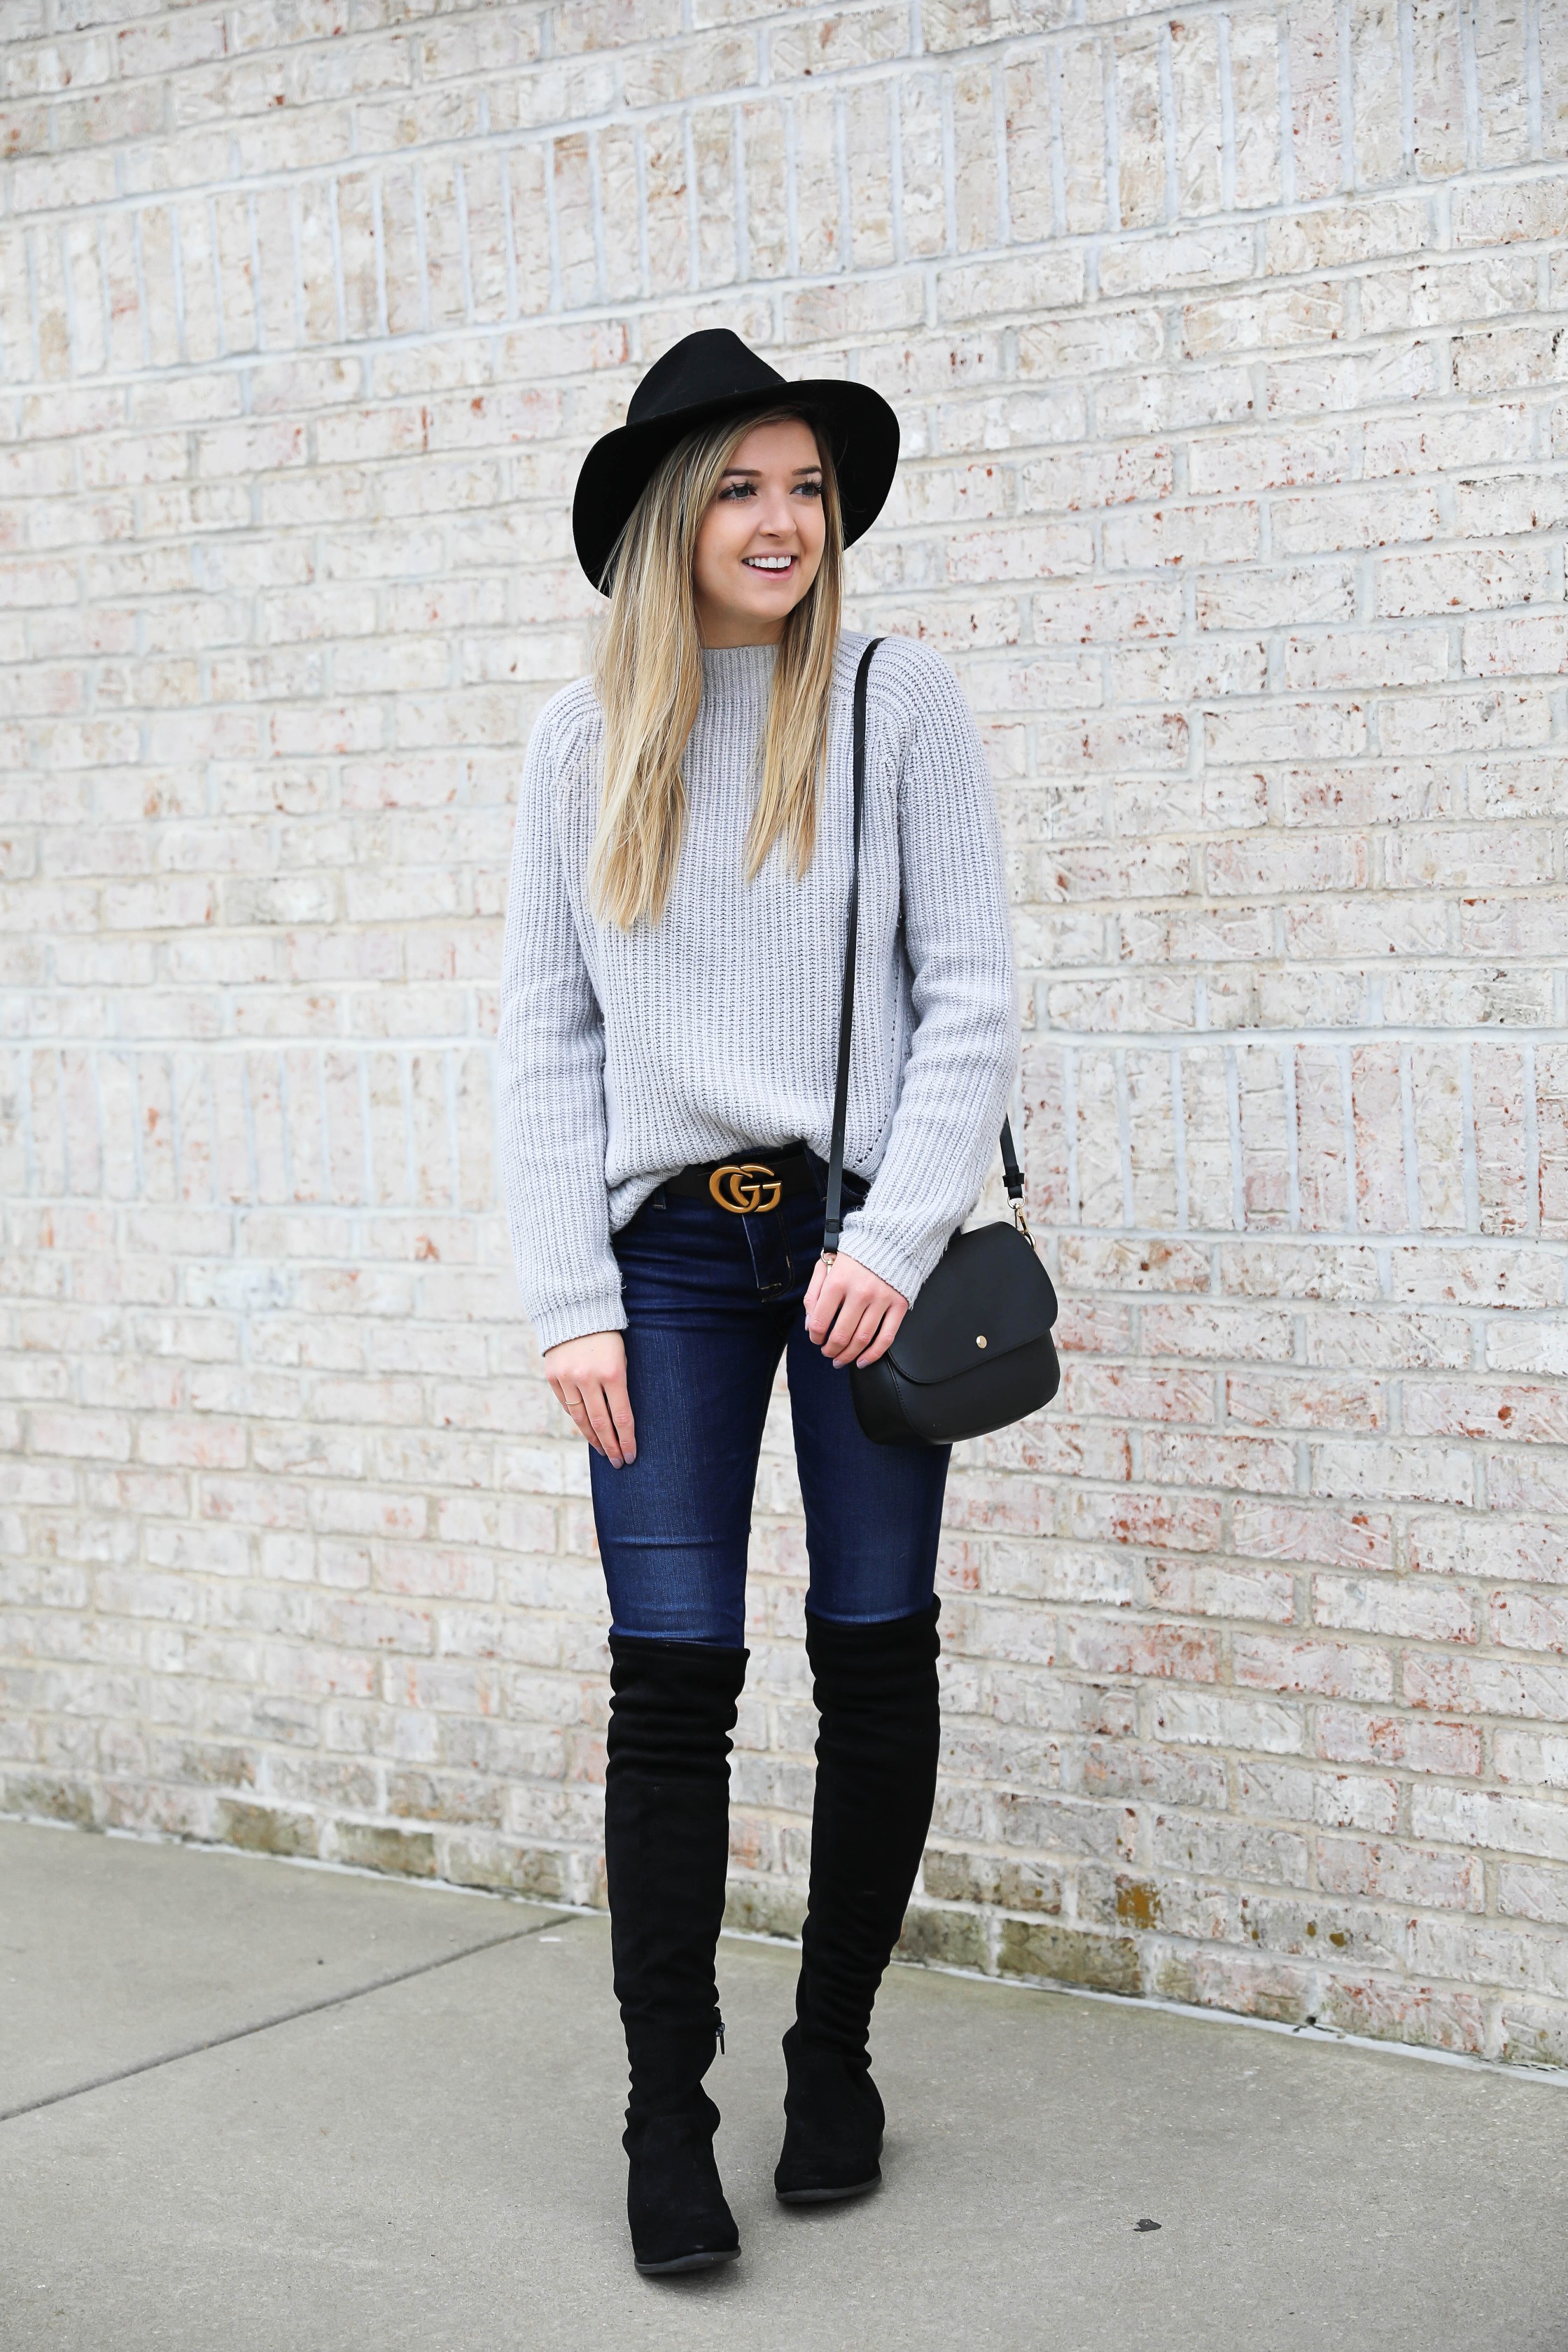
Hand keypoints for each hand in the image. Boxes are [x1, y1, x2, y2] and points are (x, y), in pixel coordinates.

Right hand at [543, 1330, 635, 1466]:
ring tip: (603, 1451)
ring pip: (581, 1419)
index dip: (627, 1440)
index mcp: (613, 1372)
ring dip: (593, 1439)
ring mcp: (568, 1378)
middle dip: (611, 1446)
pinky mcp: (553, 1377)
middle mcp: (589, 1377)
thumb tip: (620, 1421)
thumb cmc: (607, 1335)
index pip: (622, 1417)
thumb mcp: (622, 1356)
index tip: (631, 1456)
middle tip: (618, 1462)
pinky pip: (566, 1405)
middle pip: (601, 1423)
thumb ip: (619, 1385)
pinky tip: (587, 1430)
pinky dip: (577, 1419)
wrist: (574, 1309)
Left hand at [803, 1251, 907, 1368]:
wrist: (890, 1239)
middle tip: (827, 1353)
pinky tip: (863, 1360)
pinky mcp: (899, 1305)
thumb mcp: (826, 1265)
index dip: (815, 1336)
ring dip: (848, 1355)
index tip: (816, 1339)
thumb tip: (810, 1326)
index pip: (821, 1320)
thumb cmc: (854, 1254)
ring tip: (841, 1359)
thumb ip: (814, 1294)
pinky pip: (886, 1337)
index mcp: (838, 1281)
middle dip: (830, 1350)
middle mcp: (860, 1292)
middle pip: (841, 1335)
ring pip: (862, 1339)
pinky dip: (873, 1354)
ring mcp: (881, 1299)